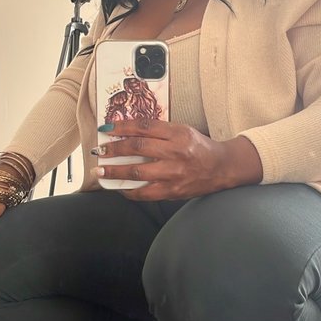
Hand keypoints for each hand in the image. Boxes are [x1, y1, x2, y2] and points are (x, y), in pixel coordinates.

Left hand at [93, 119, 262, 200]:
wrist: (221, 167)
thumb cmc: (199, 147)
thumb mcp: (182, 130)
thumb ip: (159, 131)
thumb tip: (128, 133)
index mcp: (177, 133)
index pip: (143, 127)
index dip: (122, 127)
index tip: (106, 129)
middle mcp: (175, 152)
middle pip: (137, 147)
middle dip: (114, 149)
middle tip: (99, 151)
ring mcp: (173, 173)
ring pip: (137, 172)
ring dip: (115, 172)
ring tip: (101, 172)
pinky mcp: (173, 191)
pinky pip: (145, 193)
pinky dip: (129, 191)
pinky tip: (120, 188)